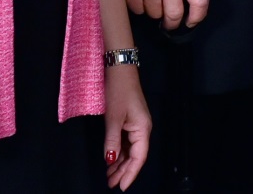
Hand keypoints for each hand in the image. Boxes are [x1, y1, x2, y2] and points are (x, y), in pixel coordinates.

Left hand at [103, 62, 149, 189]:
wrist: (120, 70)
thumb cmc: (119, 91)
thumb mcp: (113, 118)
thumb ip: (112, 141)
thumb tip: (109, 160)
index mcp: (143, 129)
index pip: (139, 157)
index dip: (130, 173)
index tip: (122, 187)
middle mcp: (142, 129)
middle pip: (135, 156)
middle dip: (124, 171)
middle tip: (111, 184)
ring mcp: (136, 125)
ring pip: (130, 150)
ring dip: (120, 163)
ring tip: (109, 176)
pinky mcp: (129, 121)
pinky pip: (126, 142)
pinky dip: (118, 152)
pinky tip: (111, 159)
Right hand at [123, 0, 208, 29]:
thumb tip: (192, 14)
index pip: (200, 2)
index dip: (197, 17)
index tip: (190, 22)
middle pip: (174, 14)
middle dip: (171, 22)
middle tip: (168, 22)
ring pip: (155, 14)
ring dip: (154, 11)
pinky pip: (138, 10)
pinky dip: (139, 7)